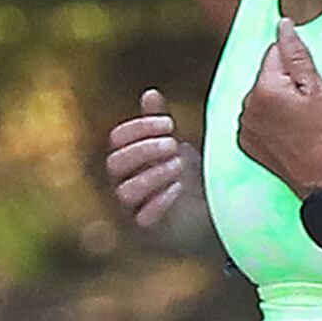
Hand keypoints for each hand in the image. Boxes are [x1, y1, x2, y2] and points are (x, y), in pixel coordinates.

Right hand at [103, 89, 192, 232]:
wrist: (206, 212)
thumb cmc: (186, 174)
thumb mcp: (176, 146)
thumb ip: (161, 124)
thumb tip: (150, 92)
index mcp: (127, 157)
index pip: (117, 138)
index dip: (140, 127)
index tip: (170, 123)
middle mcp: (123, 181)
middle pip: (115, 163)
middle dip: (144, 151)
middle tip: (174, 144)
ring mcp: (133, 206)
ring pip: (126, 190)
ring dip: (152, 175)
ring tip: (180, 165)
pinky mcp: (147, 228)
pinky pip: (142, 218)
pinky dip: (160, 202)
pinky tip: (179, 188)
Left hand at [234, 20, 321, 194]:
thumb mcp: (318, 90)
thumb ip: (297, 55)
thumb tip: (283, 27)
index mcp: (264, 89)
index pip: (273, 55)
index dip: (295, 66)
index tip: (308, 84)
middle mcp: (247, 106)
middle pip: (265, 78)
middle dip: (284, 85)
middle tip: (308, 107)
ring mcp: (245, 127)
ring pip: (260, 99)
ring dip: (276, 104)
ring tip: (300, 123)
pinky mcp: (246, 144)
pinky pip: (255, 121)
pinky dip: (269, 123)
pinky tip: (289, 134)